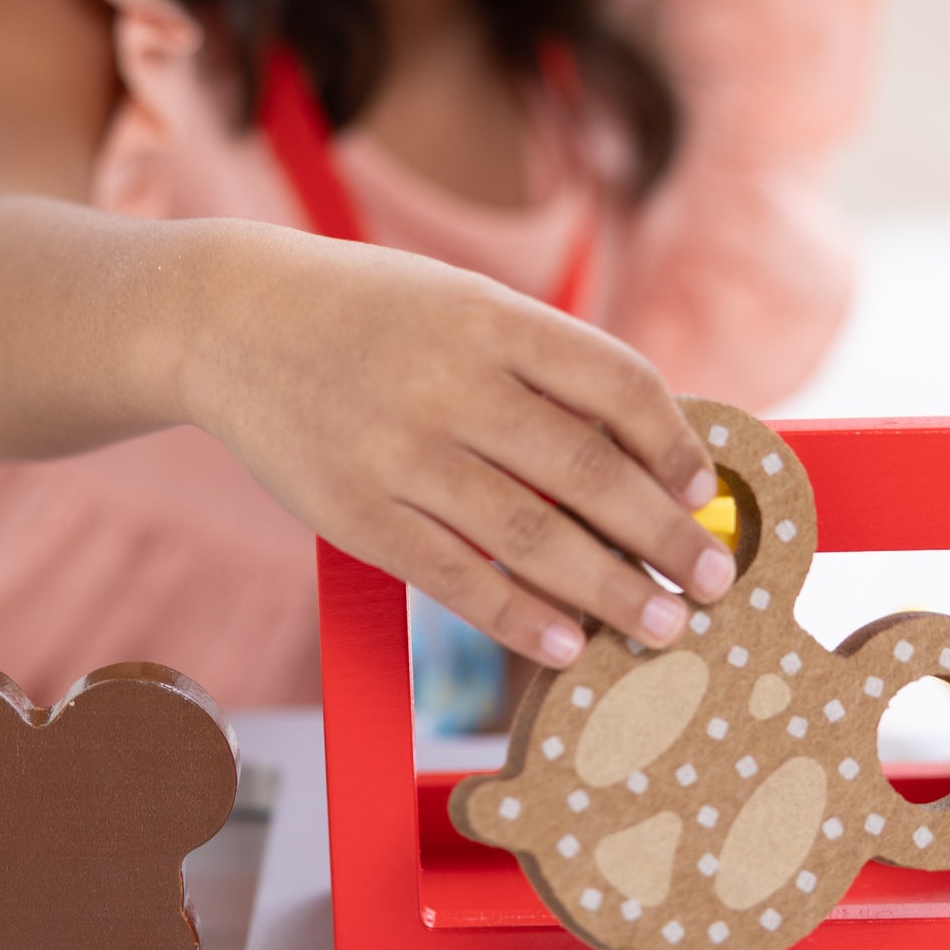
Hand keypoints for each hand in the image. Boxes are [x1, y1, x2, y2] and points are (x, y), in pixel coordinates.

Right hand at [189, 227, 736, 665]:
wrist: (232, 320)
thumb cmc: (372, 315)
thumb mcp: (462, 305)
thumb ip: (543, 366)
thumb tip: (649, 453)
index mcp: (491, 317)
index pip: (614, 381)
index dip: (674, 442)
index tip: (706, 491)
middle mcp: (451, 383)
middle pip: (588, 471)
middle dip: (665, 535)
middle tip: (717, 581)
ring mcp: (400, 454)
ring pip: (532, 536)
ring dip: (612, 590)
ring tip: (666, 625)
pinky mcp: (357, 515)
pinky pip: (456, 578)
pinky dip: (520, 617)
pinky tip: (568, 645)